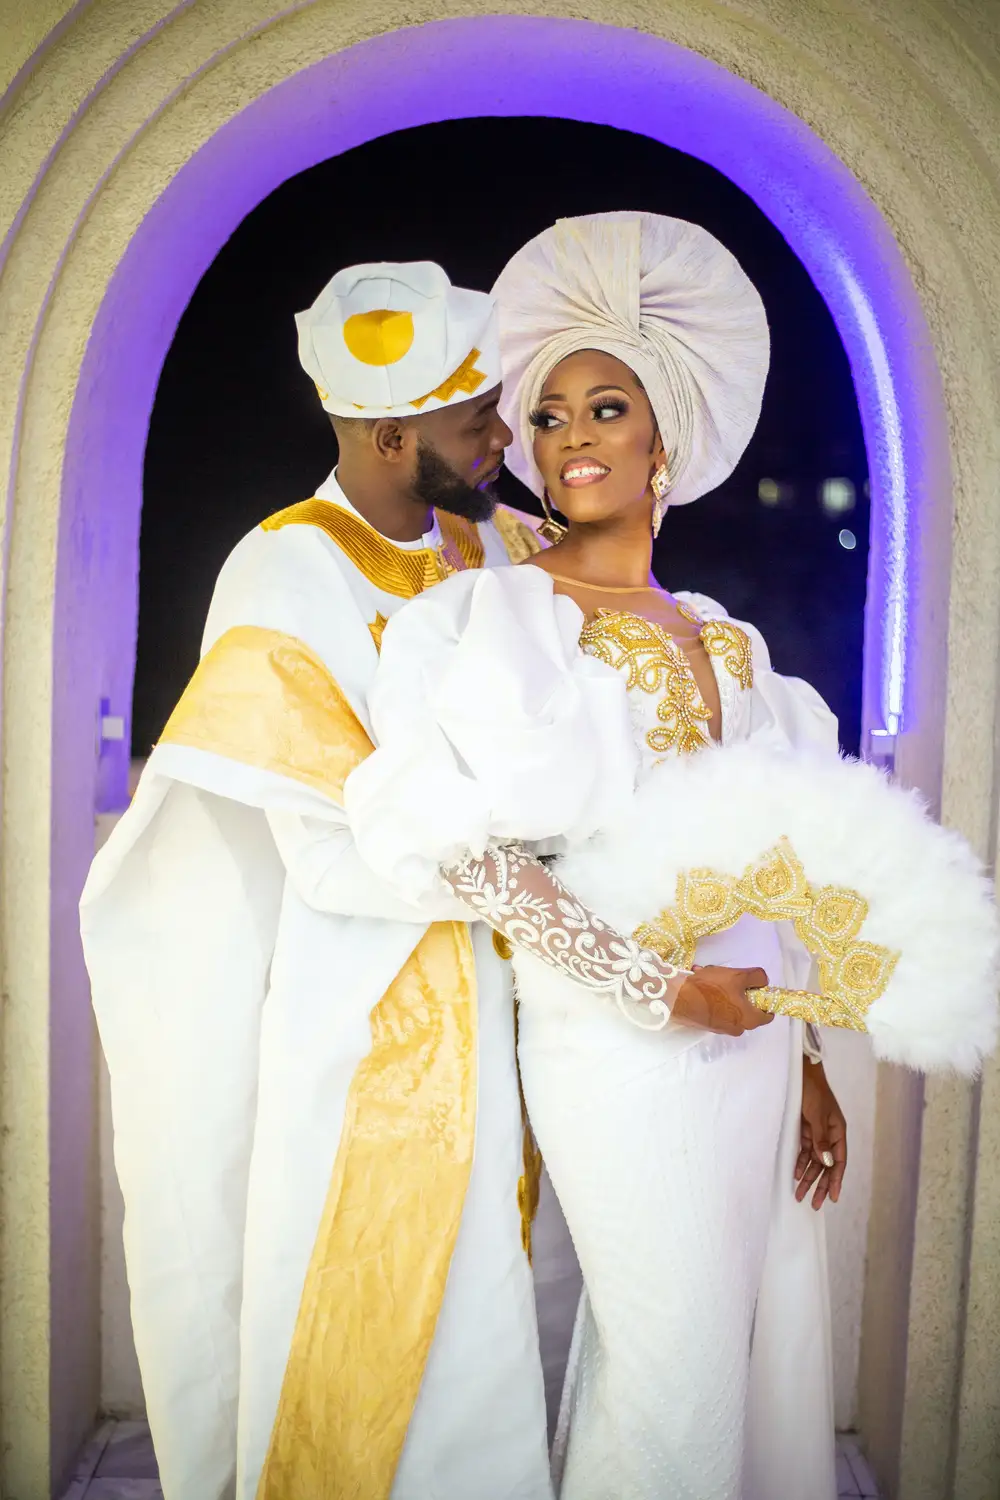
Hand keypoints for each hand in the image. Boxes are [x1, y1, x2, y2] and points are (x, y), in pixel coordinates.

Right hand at [671, 966, 773, 1035]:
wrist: (678, 999)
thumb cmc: (711, 988)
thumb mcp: (738, 975)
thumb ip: (758, 977)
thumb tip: (763, 982)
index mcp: (749, 1020)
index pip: (768, 1015)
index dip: (765, 999)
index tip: (756, 986)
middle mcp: (737, 1028)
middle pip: (746, 1007)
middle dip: (739, 990)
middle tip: (728, 976)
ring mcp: (721, 1028)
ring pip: (729, 1005)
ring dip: (723, 990)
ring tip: (708, 974)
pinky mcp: (707, 1025)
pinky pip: (716, 1008)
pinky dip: (712, 996)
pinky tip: (700, 981)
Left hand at [795, 1059, 846, 1209]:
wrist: (801, 1073)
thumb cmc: (813, 1092)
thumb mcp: (818, 1115)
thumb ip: (821, 1139)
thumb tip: (826, 1162)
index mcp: (838, 1132)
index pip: (839, 1162)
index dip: (836, 1180)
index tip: (832, 1198)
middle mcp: (830, 1135)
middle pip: (827, 1166)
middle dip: (821, 1185)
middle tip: (814, 1204)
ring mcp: (818, 1133)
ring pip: (815, 1161)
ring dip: (808, 1177)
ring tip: (800, 1195)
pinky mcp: (806, 1130)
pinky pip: (805, 1151)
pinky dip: (801, 1163)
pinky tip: (796, 1175)